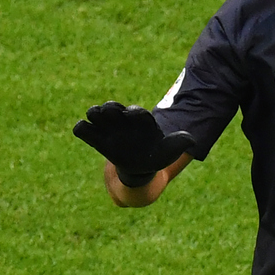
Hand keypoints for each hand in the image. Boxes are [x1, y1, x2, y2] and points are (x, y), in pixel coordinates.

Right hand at [73, 102, 194, 186]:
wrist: (141, 166)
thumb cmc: (155, 155)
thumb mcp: (169, 151)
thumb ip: (178, 143)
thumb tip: (191, 140)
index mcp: (141, 121)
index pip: (137, 113)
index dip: (134, 113)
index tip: (132, 116)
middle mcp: (123, 121)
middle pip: (113, 108)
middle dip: (111, 109)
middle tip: (110, 115)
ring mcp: (108, 129)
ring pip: (96, 113)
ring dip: (95, 114)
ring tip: (96, 120)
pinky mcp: (96, 139)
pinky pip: (83, 129)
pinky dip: (83, 129)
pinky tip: (88, 133)